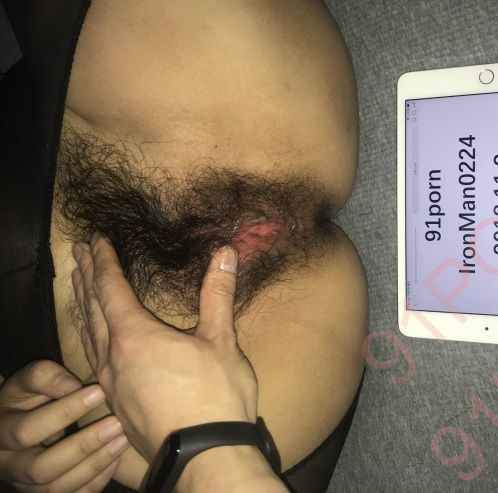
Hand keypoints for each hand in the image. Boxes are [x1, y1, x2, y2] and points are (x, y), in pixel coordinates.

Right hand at [0, 360, 128, 491]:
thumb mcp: (28, 382)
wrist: (20, 423)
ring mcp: (27, 485)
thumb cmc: (29, 398)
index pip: (27, 430)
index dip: (65, 412)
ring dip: (94, 465)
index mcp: (2, 433)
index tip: (99, 392)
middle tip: (116, 424)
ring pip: (56, 488)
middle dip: (82, 447)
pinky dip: (97, 481)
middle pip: (40, 469)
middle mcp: (10, 465)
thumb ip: (46, 377)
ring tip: (122, 439)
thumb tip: (73, 386)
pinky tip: (116, 458)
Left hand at [72, 233, 258, 460]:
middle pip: (92, 307)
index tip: (96, 239)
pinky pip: (92, 359)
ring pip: (88, 334)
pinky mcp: (116, 404)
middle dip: (85, 276)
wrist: (204, 454)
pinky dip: (89, 335)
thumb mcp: (220, 340)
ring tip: (78, 284)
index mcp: (135, 335)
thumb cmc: (214, 395)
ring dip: (83, 305)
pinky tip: (94, 339)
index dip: (104, 261)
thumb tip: (225, 253)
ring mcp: (110, 383)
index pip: (111, 288)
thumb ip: (217, 294)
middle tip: (76, 252)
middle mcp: (113, 357)